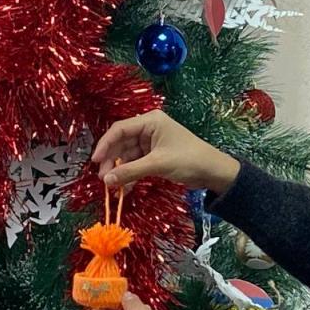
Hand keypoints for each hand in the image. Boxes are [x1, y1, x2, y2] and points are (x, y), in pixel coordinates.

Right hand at [91, 109, 239, 193]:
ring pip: (127, 156)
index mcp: (150, 121)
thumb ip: (130, 171)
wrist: (213, 171)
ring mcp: (151, 143)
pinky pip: (136, 164)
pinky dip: (130, 175)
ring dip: (120, 171)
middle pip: (121, 143)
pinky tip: (124, 189)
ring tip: (113, 187)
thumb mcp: (158, 164)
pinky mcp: (154, 156)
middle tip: (104, 179)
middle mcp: (148, 129)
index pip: (120, 129)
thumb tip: (106, 181)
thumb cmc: (188, 160)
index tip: (95, 161)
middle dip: (112, 161)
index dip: (105, 145)